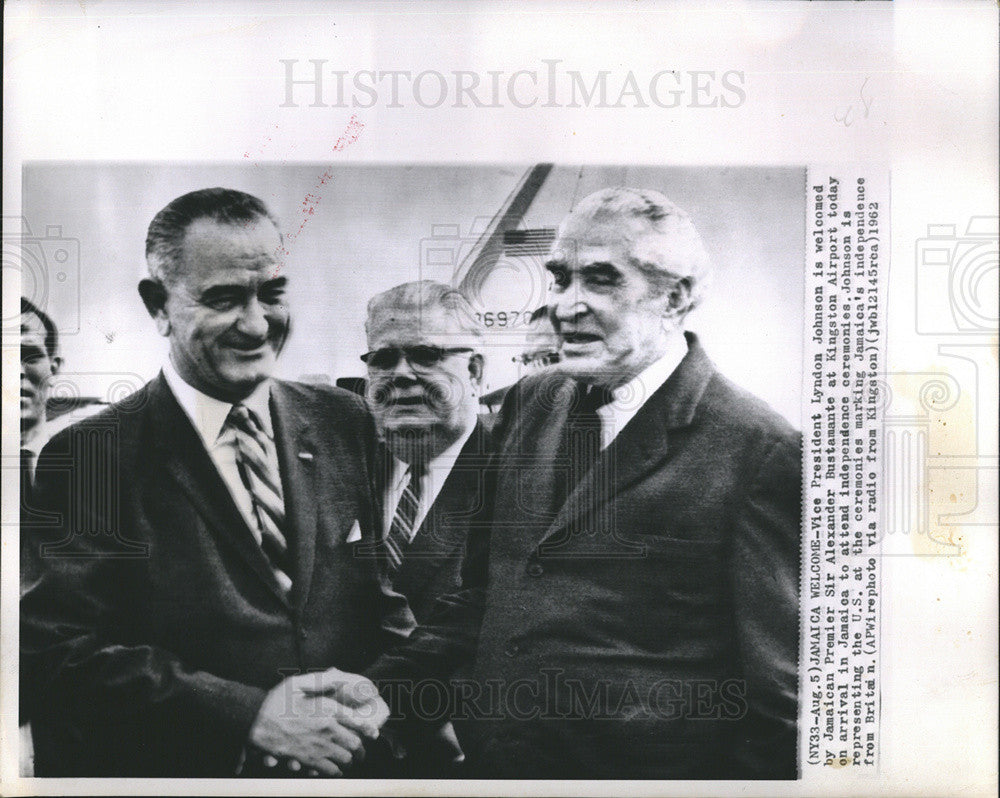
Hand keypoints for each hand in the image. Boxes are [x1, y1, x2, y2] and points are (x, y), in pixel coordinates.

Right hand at [247, 669, 387, 776]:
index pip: (358, 721)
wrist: (255, 720)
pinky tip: (336, 769)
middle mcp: (327, 728)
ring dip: (350, 760)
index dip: (368, 730)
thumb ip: (321, 680)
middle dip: (361, 749)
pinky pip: (329, 770)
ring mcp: (317, 745)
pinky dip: (336, 771)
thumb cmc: (276, 700)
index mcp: (327, 708)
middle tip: (362, 751)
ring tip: (350, 760)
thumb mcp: (299, 682)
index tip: (373, 734)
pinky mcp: (307, 759)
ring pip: (345, 759)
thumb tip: (337, 674)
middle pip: (355, 744)